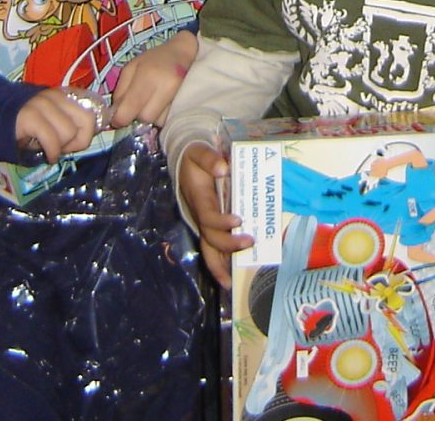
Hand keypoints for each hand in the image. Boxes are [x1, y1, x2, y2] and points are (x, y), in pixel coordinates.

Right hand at [14, 87, 101, 163]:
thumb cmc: (30, 125)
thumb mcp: (55, 120)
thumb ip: (73, 123)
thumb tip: (91, 135)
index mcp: (66, 94)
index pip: (93, 111)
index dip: (88, 132)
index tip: (75, 142)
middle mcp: (57, 95)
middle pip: (87, 120)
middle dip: (79, 140)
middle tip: (64, 148)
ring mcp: (43, 104)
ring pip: (69, 132)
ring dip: (62, 147)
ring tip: (51, 148)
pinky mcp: (30, 116)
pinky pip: (52, 140)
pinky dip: (52, 153)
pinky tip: (48, 156)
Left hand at [110, 30, 196, 127]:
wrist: (184, 53)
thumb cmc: (155, 59)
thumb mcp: (131, 68)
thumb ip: (120, 91)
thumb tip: (115, 115)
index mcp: (148, 76)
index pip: (130, 109)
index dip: (120, 119)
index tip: (117, 119)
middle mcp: (166, 87)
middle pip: (145, 118)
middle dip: (137, 116)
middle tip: (138, 105)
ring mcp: (180, 96)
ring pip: (158, 121)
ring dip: (151, 116)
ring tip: (153, 101)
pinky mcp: (188, 104)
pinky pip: (169, 120)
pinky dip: (163, 116)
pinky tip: (163, 104)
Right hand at [177, 142, 250, 285]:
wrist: (184, 161)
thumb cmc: (194, 158)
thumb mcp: (199, 152)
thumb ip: (210, 158)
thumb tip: (223, 167)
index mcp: (200, 199)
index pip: (209, 217)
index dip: (222, 222)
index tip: (238, 220)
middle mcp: (200, 215)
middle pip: (210, 238)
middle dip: (228, 245)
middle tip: (251, 242)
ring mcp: (202, 222)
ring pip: (208, 249)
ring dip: (218, 266)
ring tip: (229, 282)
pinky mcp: (207, 225)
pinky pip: (212, 247)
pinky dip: (220, 263)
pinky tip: (229, 276)